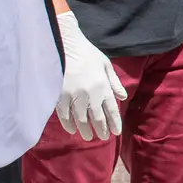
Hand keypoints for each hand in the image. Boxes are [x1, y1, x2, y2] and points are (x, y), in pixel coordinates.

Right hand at [54, 11, 125, 140]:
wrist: (63, 44)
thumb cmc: (86, 53)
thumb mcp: (105, 64)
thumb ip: (114, 82)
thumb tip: (123, 97)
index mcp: (103, 86)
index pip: (111, 110)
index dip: (114, 123)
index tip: (116, 133)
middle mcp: (90, 95)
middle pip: (97, 118)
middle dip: (101, 130)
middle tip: (103, 138)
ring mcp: (74, 97)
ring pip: (81, 120)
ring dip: (86, 130)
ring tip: (88, 137)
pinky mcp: (59, 97)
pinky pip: (65, 115)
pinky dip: (69, 124)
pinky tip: (72, 130)